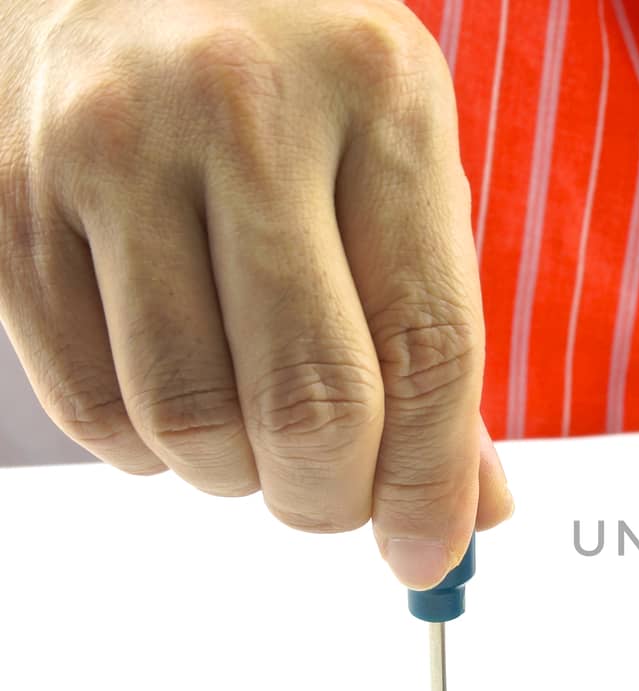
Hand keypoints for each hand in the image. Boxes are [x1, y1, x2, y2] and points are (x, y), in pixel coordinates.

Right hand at [0, 0, 510, 585]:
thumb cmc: (290, 76)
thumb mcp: (400, 161)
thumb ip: (436, 328)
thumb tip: (475, 507)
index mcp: (380, 96)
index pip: (428, 347)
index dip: (431, 484)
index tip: (428, 549)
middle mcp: (244, 113)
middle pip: (310, 404)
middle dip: (333, 498)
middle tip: (337, 499)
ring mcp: (112, 150)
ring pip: (190, 424)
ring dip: (239, 479)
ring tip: (258, 434)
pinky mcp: (12, 199)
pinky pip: (90, 407)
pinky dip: (150, 451)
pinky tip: (181, 398)